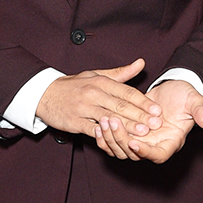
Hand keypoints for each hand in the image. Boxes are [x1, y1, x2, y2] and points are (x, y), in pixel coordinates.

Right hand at [36, 58, 162, 138]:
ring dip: (127, 126)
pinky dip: (105, 134)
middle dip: (140, 116)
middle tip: (156, 124)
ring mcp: (84, 108)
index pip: (127, 92)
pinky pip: (92, 129)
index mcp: (101, 82)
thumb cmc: (74, 85)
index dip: (143, 102)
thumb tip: (141, 63)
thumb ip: (121, 73)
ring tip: (142, 133)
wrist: (44, 94)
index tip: (157, 110)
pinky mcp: (75, 121)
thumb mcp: (96, 74)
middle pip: (121, 106)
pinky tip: (117, 139)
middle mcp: (94, 93)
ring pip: (109, 118)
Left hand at [95, 78, 202, 162]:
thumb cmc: (187, 96)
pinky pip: (114, 143)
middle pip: (135, 155)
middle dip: (121, 141)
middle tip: (112, 123)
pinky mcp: (130, 134)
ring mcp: (142, 141)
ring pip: (122, 150)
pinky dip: (106, 136)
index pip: (158, 156)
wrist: (175, 88)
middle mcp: (155, 145)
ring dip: (111, 138)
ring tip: (103, 121)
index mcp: (171, 142)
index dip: (145, 152)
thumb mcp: (195, 102)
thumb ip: (202, 114)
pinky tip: (99, 123)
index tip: (134, 142)